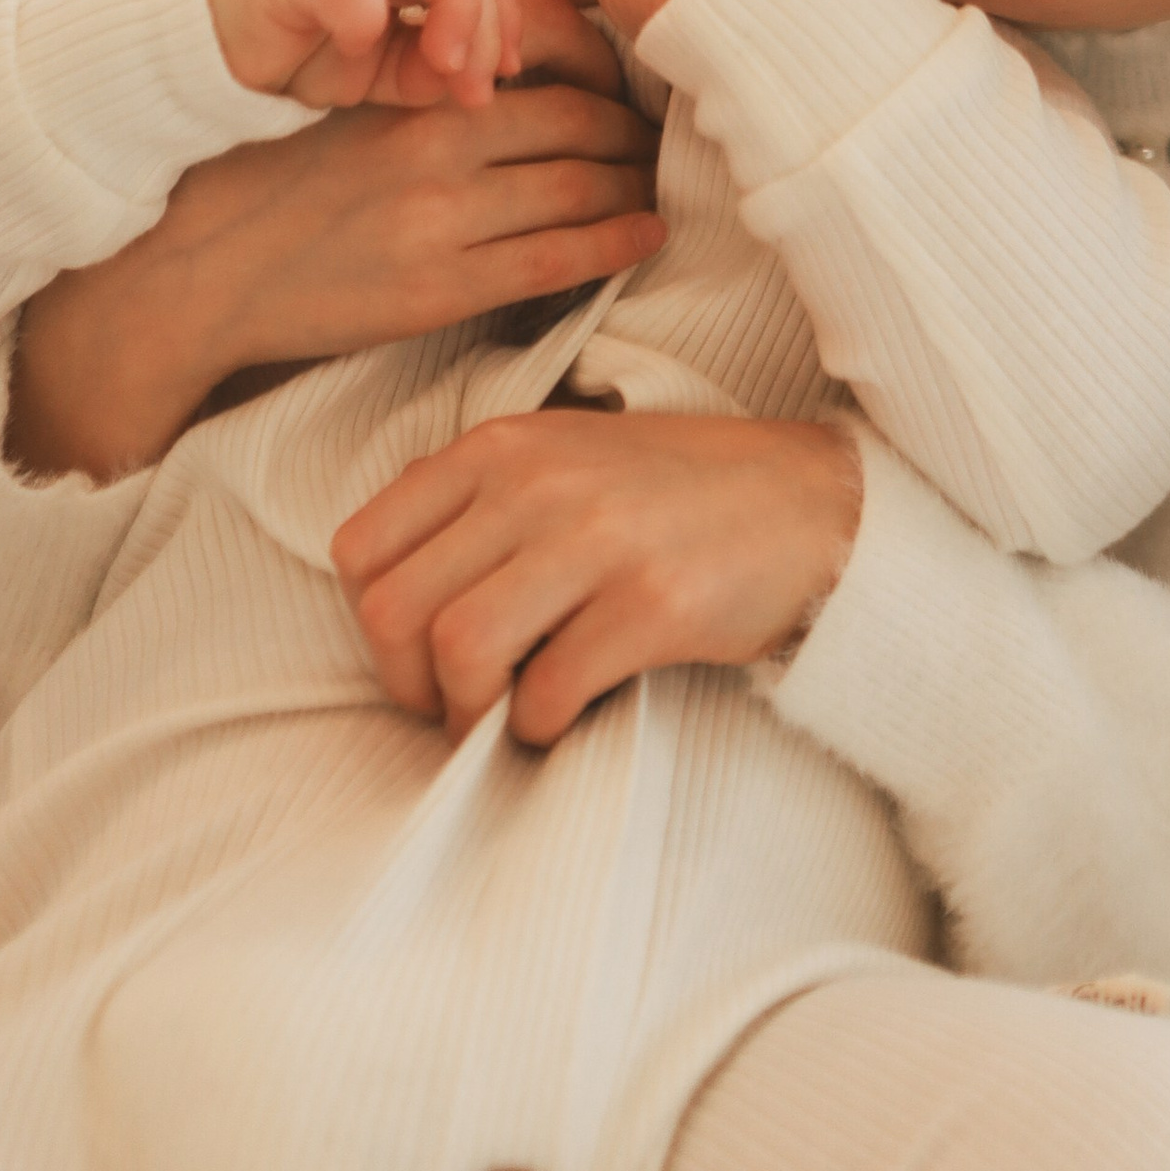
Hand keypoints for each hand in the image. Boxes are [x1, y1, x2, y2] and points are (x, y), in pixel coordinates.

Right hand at [6, 65, 664, 482]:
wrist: (208, 268)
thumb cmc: (282, 180)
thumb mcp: (354, 105)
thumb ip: (431, 86)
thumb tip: (520, 70)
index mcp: (415, 89)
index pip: (547, 54)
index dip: (604, 66)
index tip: (624, 79)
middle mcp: (437, 145)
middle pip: (579, 120)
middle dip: (631, 129)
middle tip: (656, 137)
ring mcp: (442, 220)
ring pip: (580, 187)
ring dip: (632, 185)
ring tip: (652, 185)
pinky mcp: (441, 289)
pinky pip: (556, 260)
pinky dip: (615, 243)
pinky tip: (645, 235)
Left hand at [332, 408, 862, 745]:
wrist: (809, 502)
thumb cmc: (676, 493)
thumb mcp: (564, 459)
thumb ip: (479, 504)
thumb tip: (393, 599)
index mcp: (501, 445)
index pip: (360, 547)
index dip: (372, 621)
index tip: (416, 655)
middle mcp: (536, 482)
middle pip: (395, 610)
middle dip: (408, 684)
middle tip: (453, 706)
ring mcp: (596, 539)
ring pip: (459, 649)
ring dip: (468, 713)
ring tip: (503, 718)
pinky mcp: (653, 603)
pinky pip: (549, 690)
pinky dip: (540, 725)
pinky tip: (566, 713)